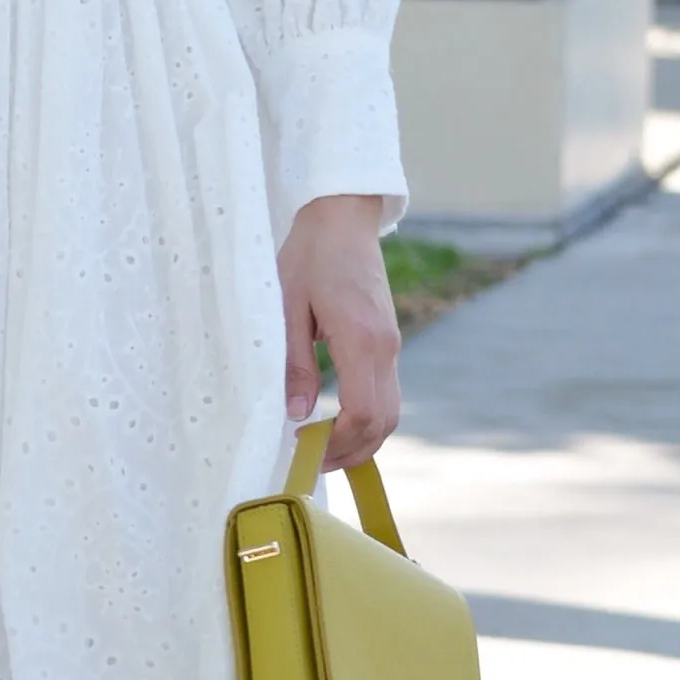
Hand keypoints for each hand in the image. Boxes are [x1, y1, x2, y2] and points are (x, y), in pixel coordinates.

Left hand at [278, 192, 398, 471]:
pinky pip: (386, 393)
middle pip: (384, 422)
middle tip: (312, 463)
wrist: (343, 217)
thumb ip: (295, 363)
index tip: (303, 450)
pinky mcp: (387, 341)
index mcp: (362, 340)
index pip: (362, 413)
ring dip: (362, 439)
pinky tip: (336, 423)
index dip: (335, 443)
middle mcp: (385, 348)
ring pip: (391, 412)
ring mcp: (391, 345)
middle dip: (351, 452)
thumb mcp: (288, 307)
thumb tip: (297, 413)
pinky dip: (367, 418)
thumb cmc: (310, 255)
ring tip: (323, 450)